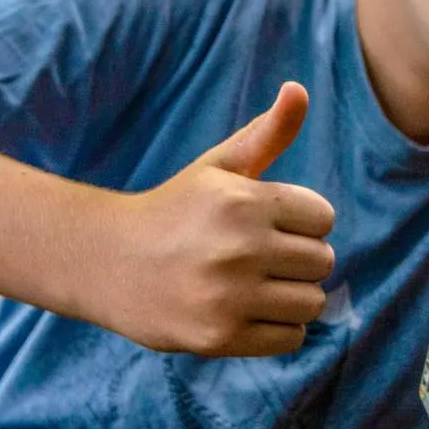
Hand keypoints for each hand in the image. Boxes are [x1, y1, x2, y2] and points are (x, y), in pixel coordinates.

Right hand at [103, 82, 336, 354]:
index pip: (323, 218)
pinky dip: (279, 329)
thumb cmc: (175, 211)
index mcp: (243, 202)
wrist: (106, 263)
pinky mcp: (219, 337)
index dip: (301, 222)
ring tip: (255, 287)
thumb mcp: (219, 167)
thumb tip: (299, 89)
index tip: (268, 225)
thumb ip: (267, 133)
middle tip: (260, 258)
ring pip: (312, 303)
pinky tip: (247, 312)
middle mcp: (239, 249)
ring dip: (292, 297)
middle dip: (299, 260)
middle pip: (322, 261)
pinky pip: (292, 339)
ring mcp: (229, 296)